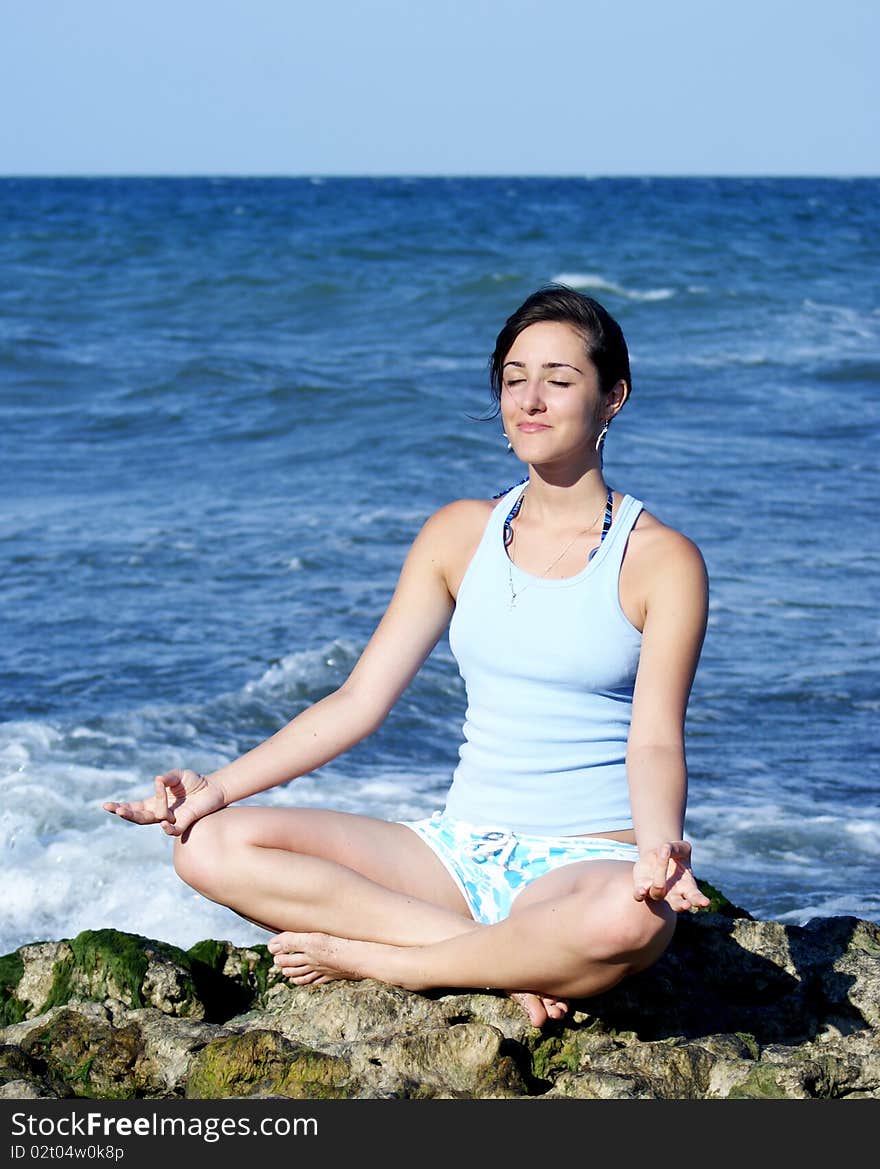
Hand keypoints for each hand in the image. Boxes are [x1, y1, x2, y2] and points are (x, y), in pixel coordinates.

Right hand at [103, 768, 224, 836]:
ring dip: (153, 809)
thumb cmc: (194, 782)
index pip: (134, 807)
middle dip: (126, 813)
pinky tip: (165, 821)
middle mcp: (160, 813)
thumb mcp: (178, 775)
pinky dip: (168, 828)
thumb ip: (168, 778)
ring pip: (154, 819)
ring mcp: (170, 819)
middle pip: (139, 817)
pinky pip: (172, 830)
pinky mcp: (184, 823)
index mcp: (155, 802)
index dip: (121, 807)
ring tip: (159, 796)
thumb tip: (158, 780)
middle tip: (117, 809)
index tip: (106, 806)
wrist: (213, 789)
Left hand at [632, 841, 711, 912]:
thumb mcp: (680, 846)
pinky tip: (642, 890)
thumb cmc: (674, 853)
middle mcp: (673, 893)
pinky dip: (640, 894)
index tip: (706, 902)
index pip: (695, 896)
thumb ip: (676, 847)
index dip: (700, 900)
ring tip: (658, 884)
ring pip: (658, 894)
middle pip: (678, 904)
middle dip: (681, 905)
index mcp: (687, 886)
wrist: (657, 855)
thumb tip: (665, 848)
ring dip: (659, 888)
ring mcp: (657, 892)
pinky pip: (640, 895)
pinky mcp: (642, 888)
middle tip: (686, 905)